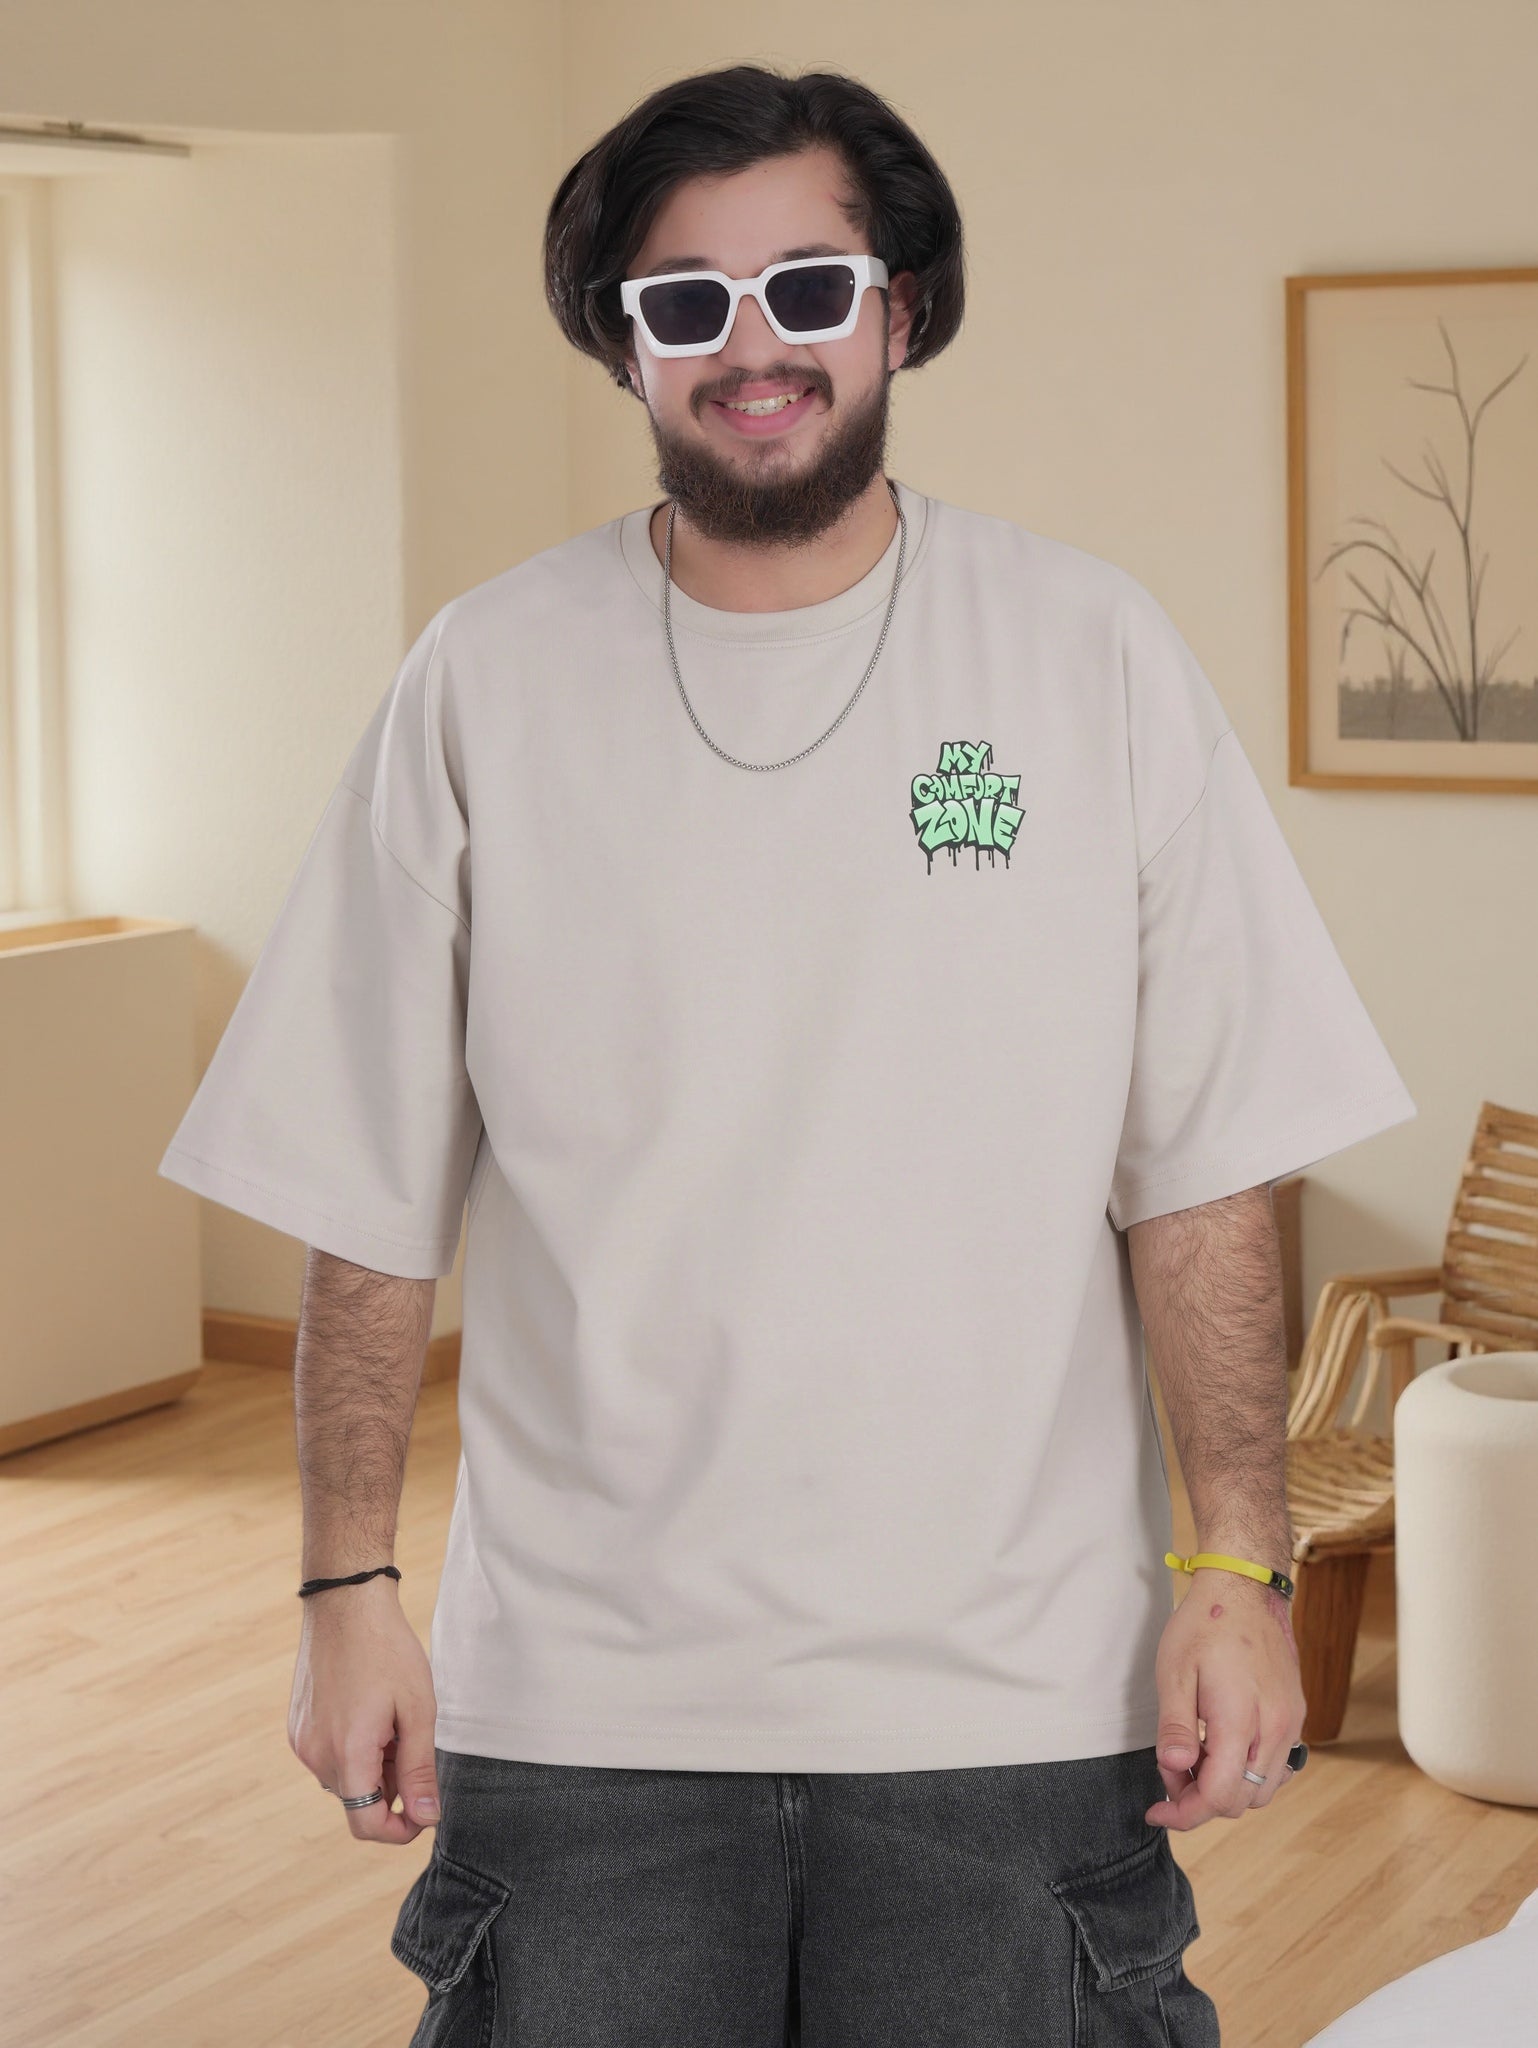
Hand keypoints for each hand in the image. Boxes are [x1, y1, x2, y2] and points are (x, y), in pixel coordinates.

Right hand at [288, 1575, 441, 1843]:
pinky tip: (370, 1712)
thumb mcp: (417, 1708)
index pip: (366, 1825)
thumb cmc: (387, 1650)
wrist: (345, 1602)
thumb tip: (426, 1819)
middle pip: (358, 1802)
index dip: (400, 1830)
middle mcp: (315, 1755)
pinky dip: (353, 1751)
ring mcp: (301, 1741)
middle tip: (412, 1743)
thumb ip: (420, 1769)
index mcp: (346, 1753)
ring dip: (372, 1769)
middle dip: (391, 1790)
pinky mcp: (297, 1726)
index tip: (425, 1811)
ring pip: (344, 1779)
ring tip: (392, 1722)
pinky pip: (329, 1757)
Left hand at [1145, 1567, 1305, 1830]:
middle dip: (1201, 1801)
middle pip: (1242, 1801)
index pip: (1219, 1795)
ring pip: (1264, 1790)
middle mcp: (1274, 1729)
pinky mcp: (1295, 1716)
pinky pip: (1277, 1767)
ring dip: (1226, 1789)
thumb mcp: (1175, 1670)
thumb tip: (1172, 1768)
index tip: (1157, 1811)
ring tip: (1194, 1760)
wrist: (1247, 1588)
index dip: (1185, 1813)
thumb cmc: (1206, 1624)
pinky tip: (1222, 1751)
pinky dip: (1249, 1774)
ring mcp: (1290, 1724)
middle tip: (1170, 1773)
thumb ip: (1174, 1725)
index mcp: (1240, 1720)